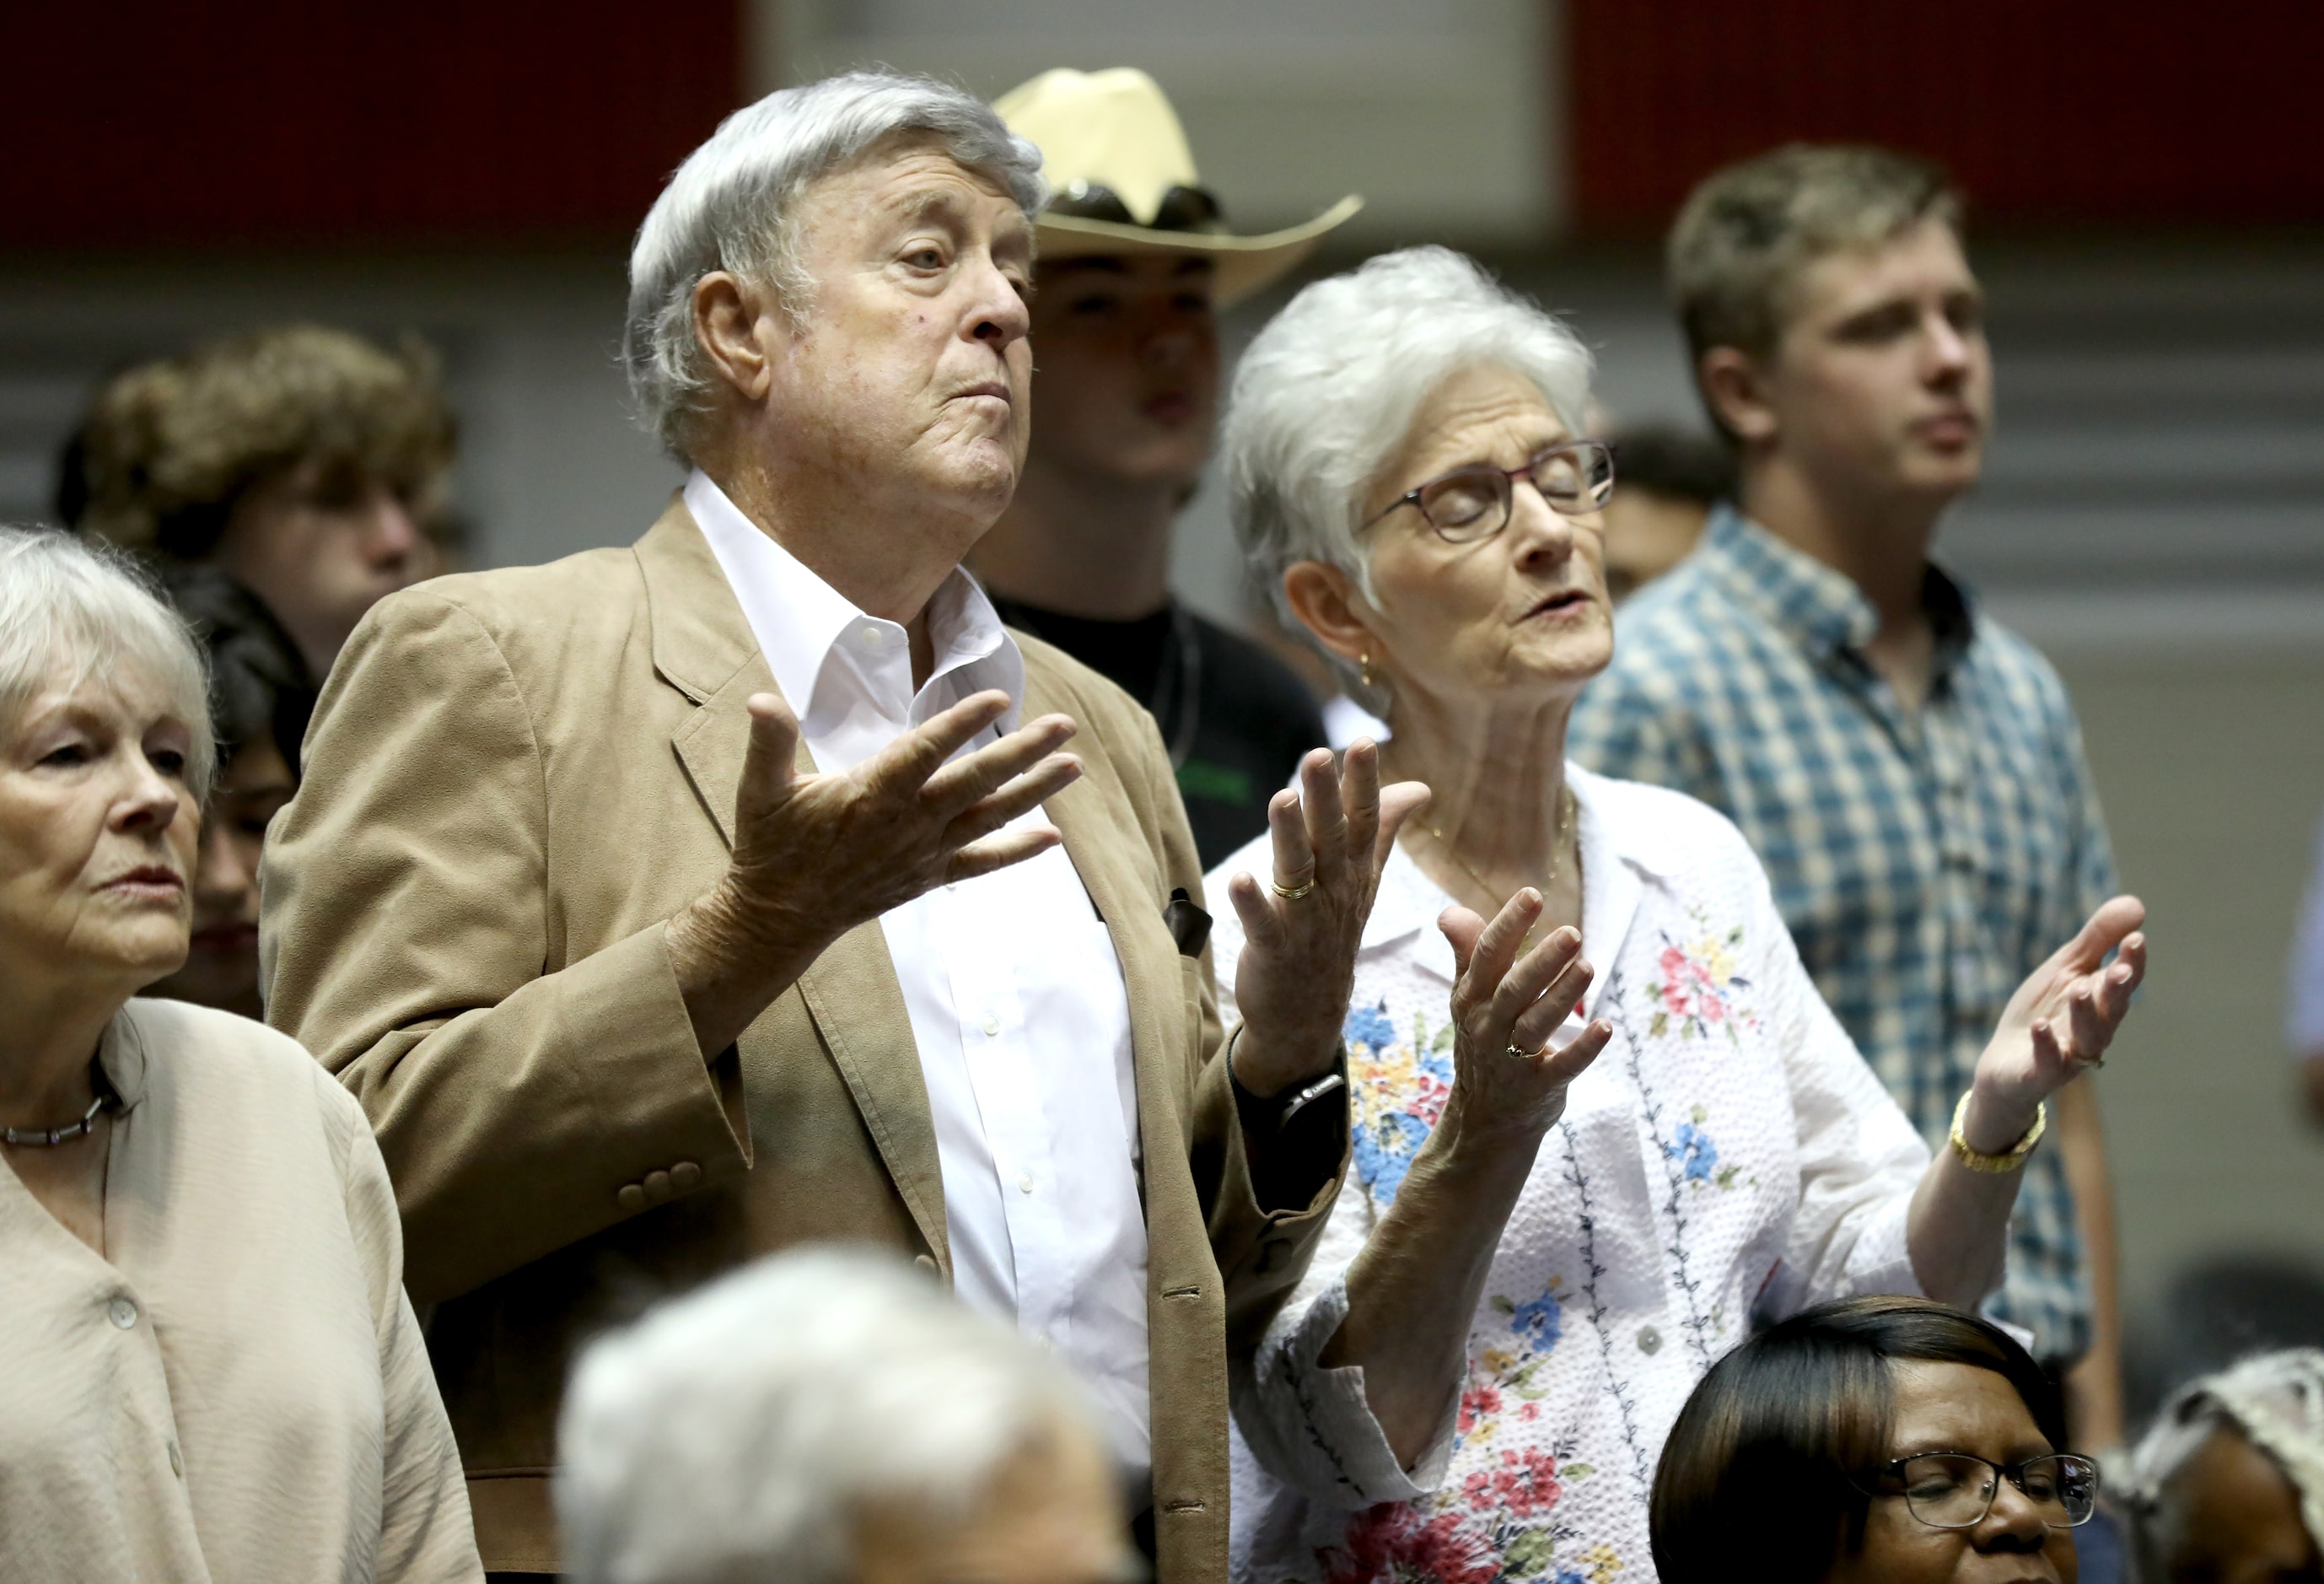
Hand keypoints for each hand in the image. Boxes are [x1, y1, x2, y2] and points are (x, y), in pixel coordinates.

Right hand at [669, 689, 1080, 1054]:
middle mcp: (908, 824)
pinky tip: (1053, 838)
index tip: (997, 697)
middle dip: (1023, 752)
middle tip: (1064, 725)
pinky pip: (982, 863)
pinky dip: (1018, 851)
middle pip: (976, 782)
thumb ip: (768, 742)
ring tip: (1073, 765)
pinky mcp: (929, 876)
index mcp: (871, 794)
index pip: (926, 751)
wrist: (781, 916)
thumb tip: (762, 700)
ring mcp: (924, 853)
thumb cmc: (771, 846)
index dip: (961, 723)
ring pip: (990, 818)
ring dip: (1035, 791)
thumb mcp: (760, 790)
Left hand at [1224, 742, 1429, 1095]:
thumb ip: (1385, 828)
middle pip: (1332, 838)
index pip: (1365, 821)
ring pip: (1298, 872)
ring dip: (1290, 836)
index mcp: (1355, 872)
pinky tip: (1239, 878)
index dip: (1363, 783)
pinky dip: (1252, 904)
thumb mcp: (1364, 879)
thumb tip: (1418, 787)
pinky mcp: (1273, 950)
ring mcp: (1306, 922)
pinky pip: (1263, 925)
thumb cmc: (1332, 932)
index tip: (1363, 742)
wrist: (1309, 1013)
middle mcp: (1335, 892)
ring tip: (1282, 798)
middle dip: (1326, 797)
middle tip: (1319, 755)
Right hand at [1431, 895, 1611, 1161]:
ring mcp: (1513, 1059)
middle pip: (1514, 989)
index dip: (1509, 925)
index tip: (1533, 895)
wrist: (1485, 1118)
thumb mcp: (1469, 999)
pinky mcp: (1540, 1087)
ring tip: (1588, 967)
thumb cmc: (1484, 1043)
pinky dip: (1584, 1049)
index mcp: (1472, 998)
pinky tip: (1605, 1027)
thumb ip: (1469, 954)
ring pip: (1537, 1024)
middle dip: (1541, 960)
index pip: (1488, 956)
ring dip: (1562, 997)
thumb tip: (1449, 911)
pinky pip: (1563, 1066)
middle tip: (1572, 933)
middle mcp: (1489, 1026)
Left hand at [1963, 895, 2146, 1151]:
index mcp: (2101, 1001)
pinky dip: (2047, 1045)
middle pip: (2111, 1010)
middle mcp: (2093, 1029)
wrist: (2004, 1062)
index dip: (2132, 962)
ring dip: (2084, 1014)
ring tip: (2078, 990)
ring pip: (2087, 1037)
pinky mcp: (2040, 1073)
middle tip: (2119, 970)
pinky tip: (2039, 1026)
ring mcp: (2069, 1053)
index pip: (2123, 981)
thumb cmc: (2043, 1010)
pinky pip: (2048, 1063)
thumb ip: (2097, 939)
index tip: (2136, 939)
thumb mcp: (2065, 968)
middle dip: (2117, 991)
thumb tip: (2136, 903)